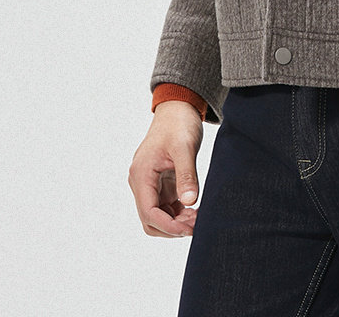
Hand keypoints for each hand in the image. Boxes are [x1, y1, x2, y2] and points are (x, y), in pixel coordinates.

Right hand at [128, 100, 203, 236]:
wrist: (177, 109)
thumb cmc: (178, 124)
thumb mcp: (185, 147)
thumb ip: (186, 175)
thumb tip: (190, 202)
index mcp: (141, 175)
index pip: (149, 212)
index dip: (168, 225)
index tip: (189, 229)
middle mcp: (141, 182)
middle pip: (150, 220)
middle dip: (172, 227)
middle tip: (196, 224)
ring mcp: (150, 184)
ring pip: (157, 216)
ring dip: (176, 222)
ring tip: (198, 218)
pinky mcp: (159, 184)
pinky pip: (165, 207)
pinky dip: (178, 214)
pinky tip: (194, 210)